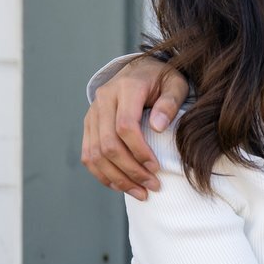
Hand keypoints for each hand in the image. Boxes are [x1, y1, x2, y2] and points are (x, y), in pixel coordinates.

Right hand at [81, 56, 189, 199]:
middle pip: (108, 144)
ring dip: (117, 178)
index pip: (125, 126)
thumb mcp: (175, 84)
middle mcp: (103, 100)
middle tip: (152, 186)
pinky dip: (102, 174)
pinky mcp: (89, 125)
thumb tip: (159, 126)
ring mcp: (92, 113)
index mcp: (126, 88)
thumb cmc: (162, 80)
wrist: (139, 70)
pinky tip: (121, 185)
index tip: (157, 168)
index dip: (139, 151)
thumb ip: (170, 102)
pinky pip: (88, 155)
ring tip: (140, 193)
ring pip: (95, 154)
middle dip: (130, 170)